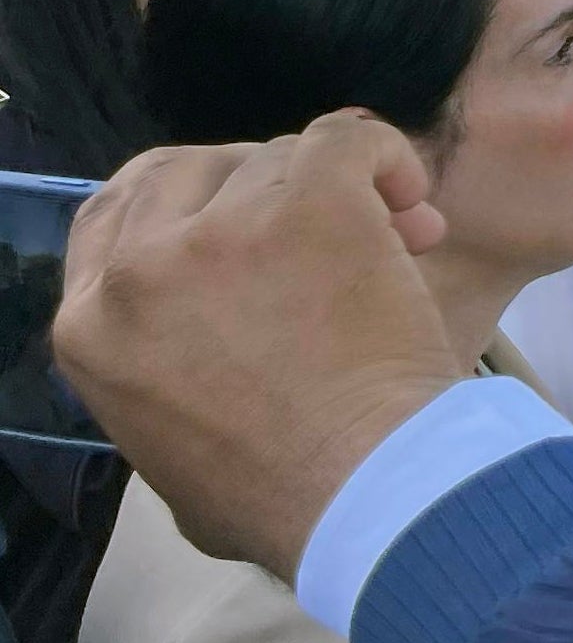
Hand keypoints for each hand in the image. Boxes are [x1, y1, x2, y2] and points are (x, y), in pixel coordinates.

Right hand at [54, 113, 468, 584]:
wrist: (365, 492)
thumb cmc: (281, 504)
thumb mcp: (169, 461)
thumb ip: (161, 395)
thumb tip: (196, 383)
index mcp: (90, 326)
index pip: (113, 215)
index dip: (188, 205)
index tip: (249, 223)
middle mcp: (137, 269)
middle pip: (188, 171)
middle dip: (256, 187)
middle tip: (328, 231)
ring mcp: (219, 230)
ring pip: (274, 157)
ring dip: (334, 189)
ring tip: (398, 239)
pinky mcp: (309, 205)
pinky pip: (344, 138)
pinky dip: (381, 155)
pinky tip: (412, 199)